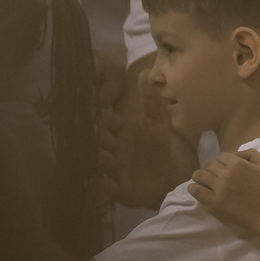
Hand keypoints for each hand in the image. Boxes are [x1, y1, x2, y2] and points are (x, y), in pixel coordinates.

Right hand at [108, 58, 190, 208]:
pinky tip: (106, 186)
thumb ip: (151, 101)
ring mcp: (109, 168)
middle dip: (100, 138)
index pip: (105, 120)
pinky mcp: (113, 188)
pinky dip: (104, 187)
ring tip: (111, 160)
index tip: (110, 117)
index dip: (105, 118)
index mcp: (116, 131)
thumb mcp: (156, 124)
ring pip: (98, 162)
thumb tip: (146, 73)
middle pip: (97, 140)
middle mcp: (108, 148)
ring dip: (102, 160)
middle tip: (109, 138)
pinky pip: (104, 187)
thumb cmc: (155, 149)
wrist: (162, 178)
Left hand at [189, 147, 259, 228]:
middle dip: (210, 169)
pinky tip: (195, 189)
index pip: (221, 156)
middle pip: (209, 165)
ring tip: (201, 181)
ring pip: (199, 175)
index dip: (220, 161)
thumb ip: (251, 154)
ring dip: (198, 177)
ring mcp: (219, 187)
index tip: (222, 168)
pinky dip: (193, 188)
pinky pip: (196, 191)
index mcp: (238, 163)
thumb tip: (235, 154)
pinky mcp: (214, 201)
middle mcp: (226, 173)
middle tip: (212, 176)